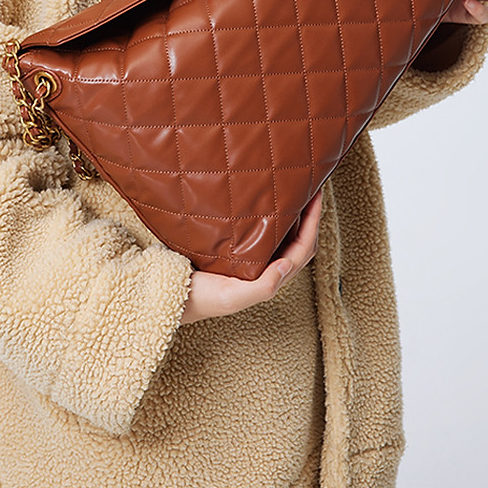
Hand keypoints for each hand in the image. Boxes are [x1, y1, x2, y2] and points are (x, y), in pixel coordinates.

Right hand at [179, 189, 322, 324]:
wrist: (171, 293)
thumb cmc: (202, 299)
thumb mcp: (232, 297)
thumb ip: (262, 287)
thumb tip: (286, 265)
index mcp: (269, 279)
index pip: (302, 249)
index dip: (313, 224)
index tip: (316, 196)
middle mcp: (265, 268)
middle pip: (299, 241)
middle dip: (310, 217)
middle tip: (311, 188)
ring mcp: (253, 259)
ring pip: (284, 236)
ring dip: (294, 216)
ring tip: (294, 191)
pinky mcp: (237, 250)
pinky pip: (263, 232)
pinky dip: (273, 217)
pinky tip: (266, 201)